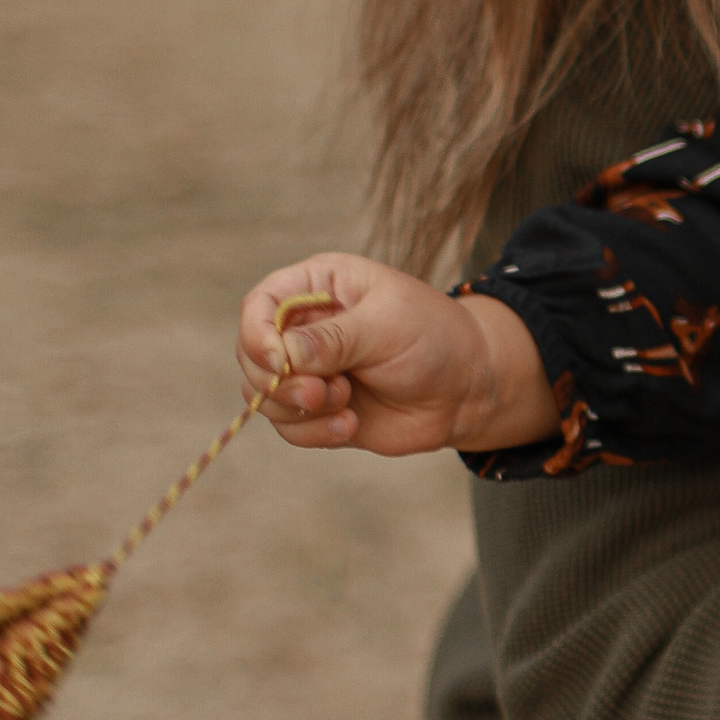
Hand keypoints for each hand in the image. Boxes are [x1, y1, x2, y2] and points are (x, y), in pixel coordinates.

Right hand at [236, 254, 552, 456]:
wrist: (468, 389)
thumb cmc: (434, 339)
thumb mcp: (387, 325)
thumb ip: (333, 337)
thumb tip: (283, 354)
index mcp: (318, 287)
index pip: (259, 306)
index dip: (256, 336)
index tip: (279, 362)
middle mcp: (305, 328)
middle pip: (251, 356)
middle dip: (279, 381)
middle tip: (324, 393)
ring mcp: (310, 371)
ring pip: (263, 395)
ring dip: (298, 408)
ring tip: (344, 405)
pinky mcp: (319, 410)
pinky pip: (289, 426)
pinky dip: (314, 432)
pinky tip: (351, 425)